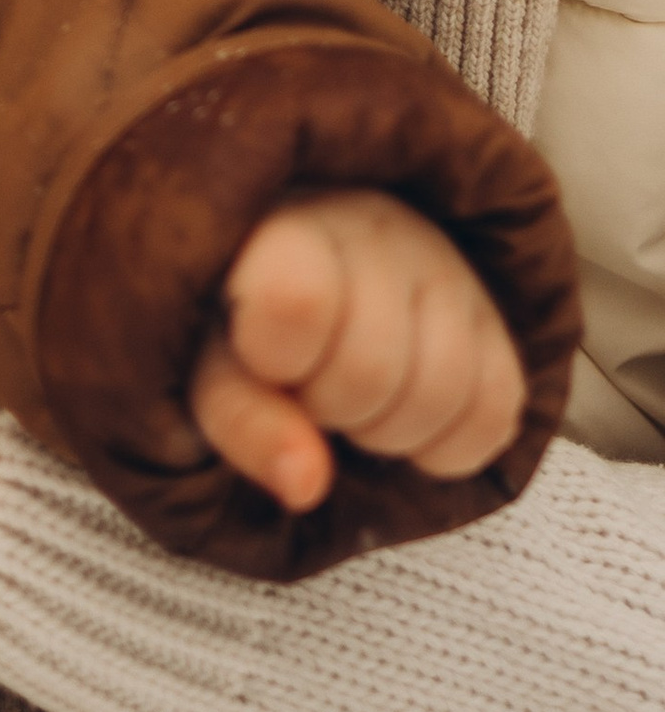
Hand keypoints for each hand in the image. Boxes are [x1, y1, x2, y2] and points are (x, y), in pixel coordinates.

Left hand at [188, 186, 527, 514]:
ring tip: (352, 400)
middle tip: (306, 385)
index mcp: (290, 225)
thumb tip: (306, 486)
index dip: (278, 361)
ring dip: (388, 433)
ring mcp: (448, 271)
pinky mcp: (496, 321)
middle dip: (329, 409)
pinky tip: (402, 416)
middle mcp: (378, 232)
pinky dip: (446, 447)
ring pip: (442, 395)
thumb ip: (243, 420)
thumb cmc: (249, 323)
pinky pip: (494, 416)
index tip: (262, 357)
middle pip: (370, 372)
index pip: (297, 301)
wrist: (312, 275)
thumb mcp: (214, 366)